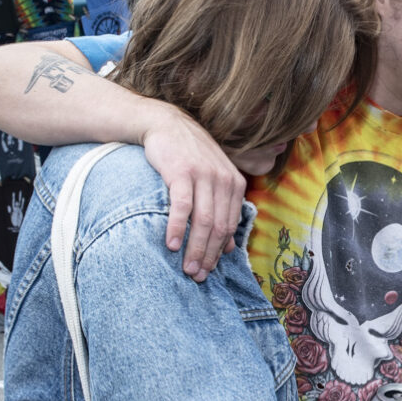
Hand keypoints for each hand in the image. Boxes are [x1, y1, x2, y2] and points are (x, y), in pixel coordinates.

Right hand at [140, 103, 247, 280]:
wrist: (166, 124)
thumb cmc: (189, 156)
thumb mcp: (213, 180)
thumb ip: (223, 210)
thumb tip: (228, 248)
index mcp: (235, 185)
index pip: (230, 226)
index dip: (219, 252)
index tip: (208, 270)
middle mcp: (224, 180)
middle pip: (219, 227)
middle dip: (208, 256)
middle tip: (197, 276)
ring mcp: (204, 175)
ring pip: (204, 221)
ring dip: (195, 248)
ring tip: (186, 268)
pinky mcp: (182, 172)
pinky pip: (183, 207)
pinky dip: (179, 228)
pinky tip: (172, 245)